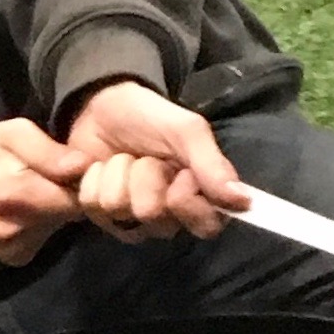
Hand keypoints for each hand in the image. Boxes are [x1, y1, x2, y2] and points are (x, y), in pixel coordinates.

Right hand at [0, 118, 87, 264]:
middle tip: (47, 177)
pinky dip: (37, 224)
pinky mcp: (8, 257)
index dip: (82, 183)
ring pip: (56, 229)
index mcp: (17, 195)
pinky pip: (40, 239)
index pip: (78, 200)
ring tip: (29, 190)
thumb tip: (85, 167)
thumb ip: (50, 152)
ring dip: (51, 211)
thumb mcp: (12, 133)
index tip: (73, 170)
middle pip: (69, 216)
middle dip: (66, 196)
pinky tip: (20, 208)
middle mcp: (14, 229)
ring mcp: (9, 247)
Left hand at [62, 81, 249, 241]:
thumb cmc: (152, 120)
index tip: (182, 174)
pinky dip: (93, 177)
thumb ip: (213, 165)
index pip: (205, 226)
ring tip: (123, 158)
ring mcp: (129, 219)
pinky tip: (98, 166)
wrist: (102, 106)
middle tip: (147, 158)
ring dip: (118, 173)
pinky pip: (90, 204)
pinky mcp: (97, 215)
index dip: (188, 200)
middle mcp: (166, 217)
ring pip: (117, 208)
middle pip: (152, 215)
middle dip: (146, 176)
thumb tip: (243, 201)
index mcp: (198, 200)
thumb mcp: (187, 132)